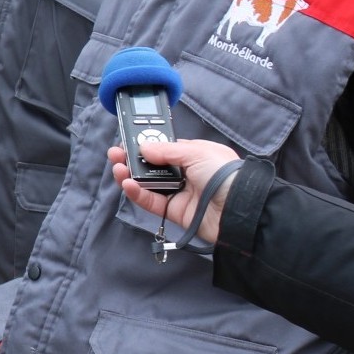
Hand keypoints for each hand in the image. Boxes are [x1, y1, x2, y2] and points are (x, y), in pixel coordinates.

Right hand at [108, 140, 243, 245]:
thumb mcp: (197, 152)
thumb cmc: (225, 175)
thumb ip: (167, 150)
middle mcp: (185, 173)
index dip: (145, 145)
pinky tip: (127, 184)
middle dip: (131, 159)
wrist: (239, 209)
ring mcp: (179, 193)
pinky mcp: (174, 211)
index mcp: (194, 155)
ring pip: (147, 184)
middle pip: (151, 166)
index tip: (127, 141)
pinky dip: (137, 193)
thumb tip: (143, 147)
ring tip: (117, 168)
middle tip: (115, 154)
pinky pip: (151, 201)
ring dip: (129, 175)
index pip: (163, 148)